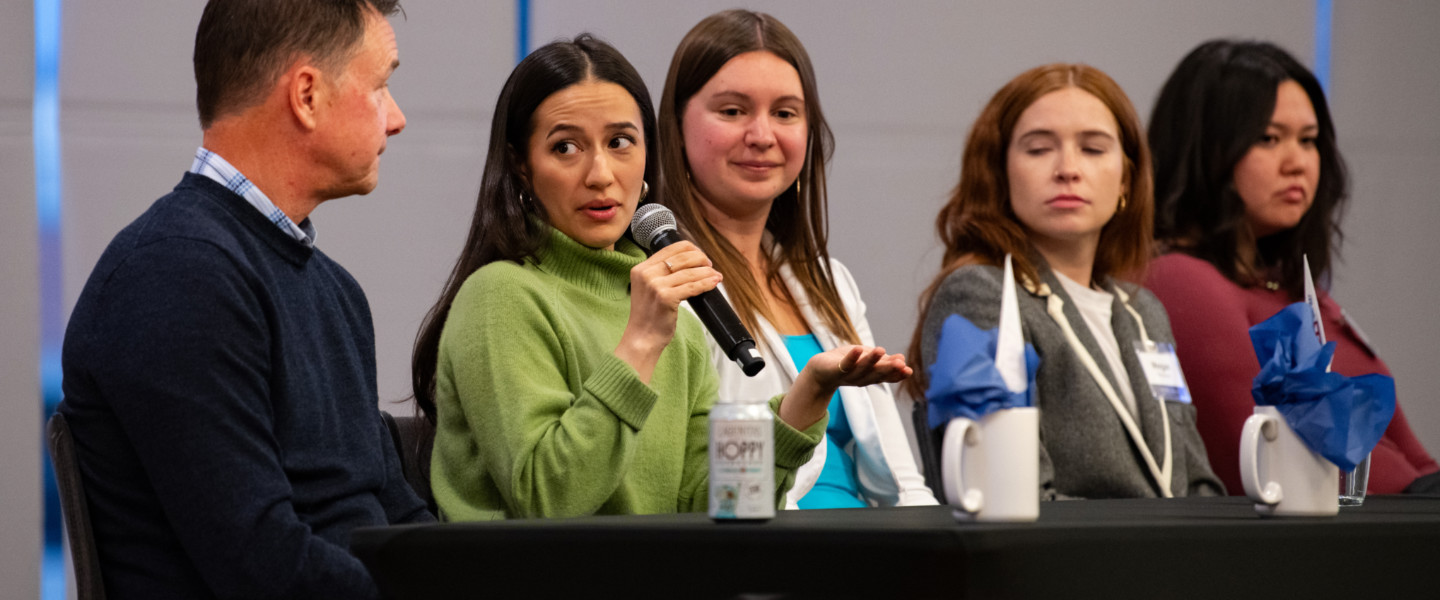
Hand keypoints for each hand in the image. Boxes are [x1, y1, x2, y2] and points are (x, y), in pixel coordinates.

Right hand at [615, 241, 721, 382]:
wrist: (642, 338)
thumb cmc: (649, 316)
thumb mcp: (649, 288)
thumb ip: (662, 274)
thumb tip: (690, 262)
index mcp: (641, 268)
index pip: (671, 248)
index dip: (691, 249)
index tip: (701, 256)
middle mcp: (646, 274)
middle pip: (682, 257)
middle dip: (701, 259)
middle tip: (710, 266)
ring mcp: (655, 285)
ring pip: (690, 272)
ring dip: (707, 273)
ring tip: (717, 276)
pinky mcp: (665, 297)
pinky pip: (692, 287)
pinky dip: (706, 283)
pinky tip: (714, 283)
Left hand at [779, 345, 911, 429]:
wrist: (819, 371)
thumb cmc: (846, 363)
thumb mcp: (866, 360)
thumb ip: (882, 361)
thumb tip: (903, 359)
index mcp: (870, 376)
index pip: (885, 376)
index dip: (897, 375)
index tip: (909, 371)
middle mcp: (860, 378)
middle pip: (876, 374)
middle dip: (888, 369)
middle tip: (901, 364)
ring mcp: (847, 375)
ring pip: (861, 369)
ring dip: (872, 360)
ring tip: (881, 350)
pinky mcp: (835, 370)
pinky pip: (844, 363)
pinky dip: (851, 357)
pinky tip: (858, 349)